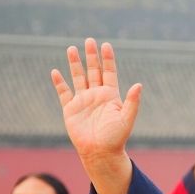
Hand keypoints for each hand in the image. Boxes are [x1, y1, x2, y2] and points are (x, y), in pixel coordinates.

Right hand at [51, 39, 138, 193]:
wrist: (100, 153)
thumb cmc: (116, 138)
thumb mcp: (127, 118)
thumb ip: (132, 102)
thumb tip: (139, 84)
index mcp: (110, 96)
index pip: (109, 72)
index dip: (108, 59)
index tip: (106, 44)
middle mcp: (96, 95)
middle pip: (93, 71)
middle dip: (91, 56)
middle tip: (89, 40)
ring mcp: (83, 101)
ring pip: (78, 78)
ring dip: (75, 64)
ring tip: (71, 48)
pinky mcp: (70, 109)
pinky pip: (64, 93)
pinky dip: (59, 83)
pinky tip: (55, 71)